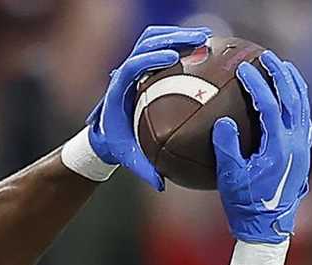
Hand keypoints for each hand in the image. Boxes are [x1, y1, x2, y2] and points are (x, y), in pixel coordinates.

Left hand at [86, 25, 210, 190]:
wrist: (105, 134)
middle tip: (199, 40)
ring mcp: (134, 65)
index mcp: (118, 89)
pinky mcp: (144, 64)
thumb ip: (144, 169)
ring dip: (178, 34)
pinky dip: (179, 41)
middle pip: (146, 43)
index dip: (151, 58)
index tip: (172, 57)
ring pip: (153, 39)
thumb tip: (161, 184)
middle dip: (172, 37)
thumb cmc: (117, 145)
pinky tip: (202, 45)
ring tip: (205, 37)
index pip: (132, 65)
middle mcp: (125, 72)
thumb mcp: (129, 158)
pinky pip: (161, 45)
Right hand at [214, 52, 311, 242]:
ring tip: (284, 67)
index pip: (270, 106)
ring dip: (294, 85)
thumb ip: (227, 148)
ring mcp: (303, 149)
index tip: (244, 68)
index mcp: (279, 148)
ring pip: (304, 107)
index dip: (257, 84)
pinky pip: (305, 120)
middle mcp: (296, 145)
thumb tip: (223, 122)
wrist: (268, 230)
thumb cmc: (245, 206)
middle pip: (293, 99)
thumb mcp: (230, 178)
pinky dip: (299, 102)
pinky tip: (291, 96)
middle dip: (281, 75)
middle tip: (268, 58)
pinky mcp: (304, 154)